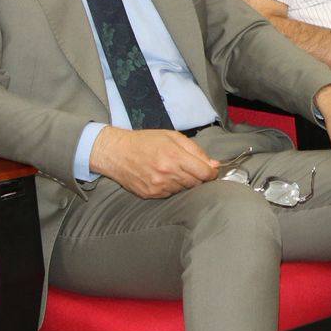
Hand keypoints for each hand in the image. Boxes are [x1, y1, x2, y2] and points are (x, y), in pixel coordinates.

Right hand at [88, 127, 218, 198]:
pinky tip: (163, 177)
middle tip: (189, 168)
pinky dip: (171, 187)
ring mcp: (158, 186)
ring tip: (173, 170)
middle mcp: (167, 173)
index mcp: (174, 156)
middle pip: (196, 183)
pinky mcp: (151, 195)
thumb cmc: (145, 141)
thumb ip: (195, 150)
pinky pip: (171, 194)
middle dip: (198, 177)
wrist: (116, 153)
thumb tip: (213, 164)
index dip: (211, 172)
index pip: (204, 173)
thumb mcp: (172, 136)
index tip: (210, 170)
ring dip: (184, 182)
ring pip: (184, 190)